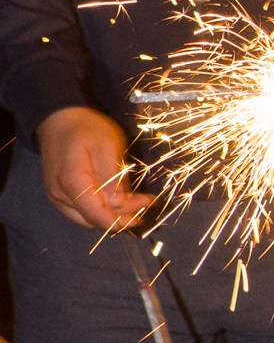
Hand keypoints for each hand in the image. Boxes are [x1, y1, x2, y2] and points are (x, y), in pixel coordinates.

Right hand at [37, 107, 153, 229]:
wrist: (59, 121)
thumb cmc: (86, 129)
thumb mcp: (107, 147)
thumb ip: (113, 178)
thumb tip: (120, 204)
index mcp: (71, 182)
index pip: (95, 214)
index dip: (118, 221)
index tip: (142, 217)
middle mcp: (60, 195)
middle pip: (92, 219)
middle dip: (120, 218)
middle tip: (146, 205)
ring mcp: (57, 196)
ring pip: (87, 218)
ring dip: (112, 215)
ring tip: (138, 204)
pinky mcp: (60, 194)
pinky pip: (81, 210)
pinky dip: (101, 209)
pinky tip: (120, 200)